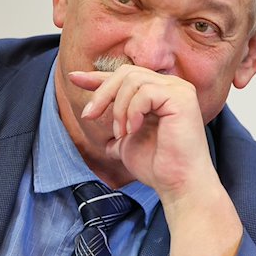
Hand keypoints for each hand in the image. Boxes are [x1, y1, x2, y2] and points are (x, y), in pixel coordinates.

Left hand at [70, 65, 215, 201]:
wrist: (177, 182)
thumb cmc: (158, 165)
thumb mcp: (128, 141)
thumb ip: (119, 131)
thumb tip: (105, 142)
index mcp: (162, 93)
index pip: (127, 77)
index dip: (99, 77)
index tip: (74, 78)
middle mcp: (173, 87)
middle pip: (126, 73)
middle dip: (102, 93)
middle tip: (89, 116)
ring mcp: (179, 90)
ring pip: (133, 80)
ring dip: (118, 108)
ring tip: (122, 133)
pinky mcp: (182, 98)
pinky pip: (145, 92)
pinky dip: (133, 111)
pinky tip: (134, 129)